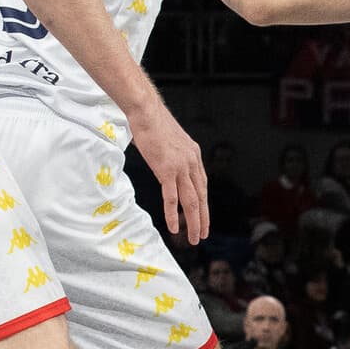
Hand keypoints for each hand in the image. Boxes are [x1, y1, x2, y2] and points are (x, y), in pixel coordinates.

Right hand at [128, 100, 207, 244]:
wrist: (146, 111)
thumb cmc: (153, 123)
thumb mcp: (171, 140)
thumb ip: (175, 155)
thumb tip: (169, 164)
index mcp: (194, 156)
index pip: (202, 186)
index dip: (204, 204)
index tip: (204, 218)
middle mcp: (192, 163)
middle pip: (201, 197)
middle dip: (203, 218)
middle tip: (202, 235)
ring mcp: (180, 167)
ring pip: (191, 201)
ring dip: (193, 222)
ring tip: (193, 237)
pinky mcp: (166, 170)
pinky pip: (172, 198)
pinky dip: (174, 214)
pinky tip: (174, 228)